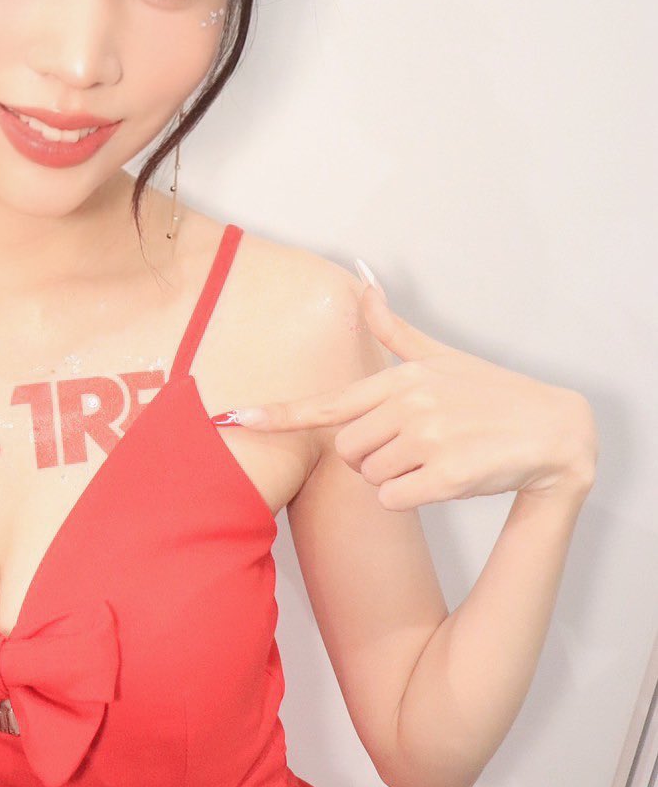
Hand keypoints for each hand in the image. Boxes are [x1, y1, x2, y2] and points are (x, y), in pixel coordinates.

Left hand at [211, 278, 597, 508]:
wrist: (554, 430)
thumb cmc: (492, 395)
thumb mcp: (442, 357)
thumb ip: (394, 332)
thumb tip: (366, 287)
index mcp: (400, 379)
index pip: (326, 402)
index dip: (275, 414)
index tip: (231, 418)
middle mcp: (407, 405)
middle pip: (345, 450)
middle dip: (371, 457)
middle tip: (413, 447)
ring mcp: (426, 439)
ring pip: (369, 477)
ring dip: (395, 479)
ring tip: (435, 458)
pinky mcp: (446, 475)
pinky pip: (394, 499)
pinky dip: (413, 497)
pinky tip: (444, 479)